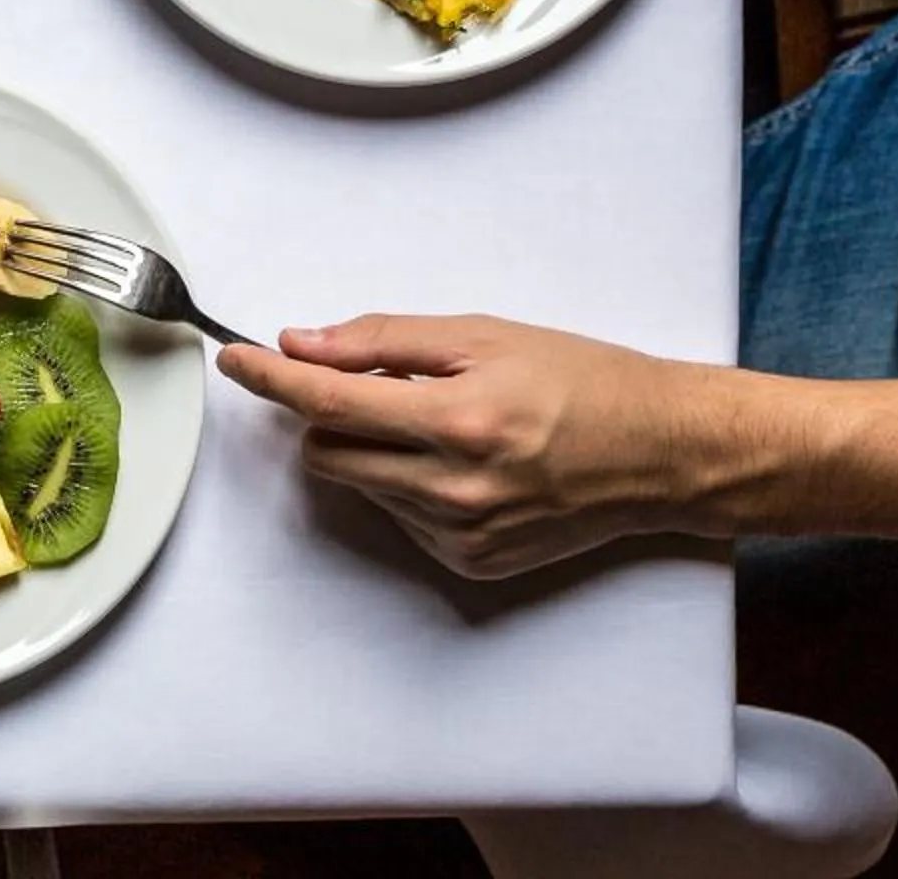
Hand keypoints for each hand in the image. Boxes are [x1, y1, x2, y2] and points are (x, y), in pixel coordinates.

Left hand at [220, 314, 751, 578]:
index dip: (269, 379)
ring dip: (370, 447)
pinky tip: (460, 459)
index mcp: (457, 422)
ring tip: (439, 417)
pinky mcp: (472, 562)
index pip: (326, 404)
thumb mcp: (482, 336)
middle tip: (371, 381)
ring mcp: (463, 535)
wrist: (661, 454)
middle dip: (326, 413)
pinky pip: (399, 515)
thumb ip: (382, 343)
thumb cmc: (582, 383)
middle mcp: (454, 489)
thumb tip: (303, 343)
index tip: (236, 360)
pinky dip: (406, 481)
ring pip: (360, 483)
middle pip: (327, 453)